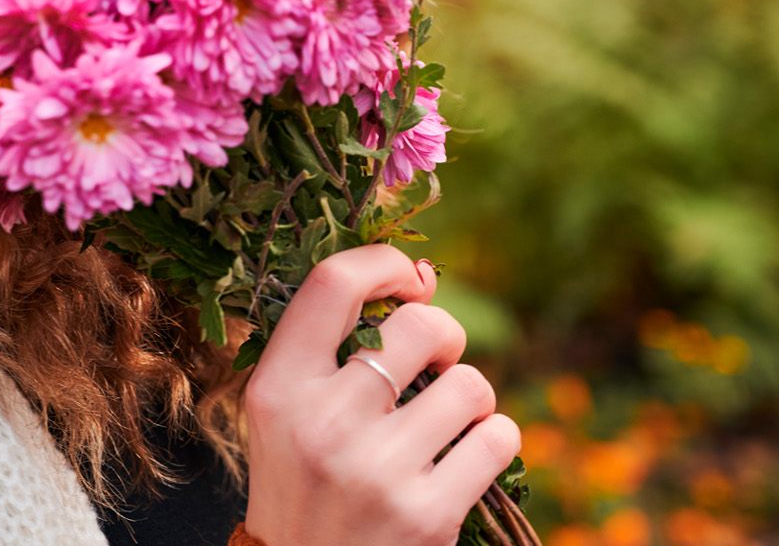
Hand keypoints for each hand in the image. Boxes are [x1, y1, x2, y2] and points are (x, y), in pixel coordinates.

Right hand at [240, 244, 521, 545]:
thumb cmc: (303, 485)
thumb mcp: (286, 415)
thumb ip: (331, 348)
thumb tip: (421, 276)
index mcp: (279, 389)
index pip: (333, 283)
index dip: (386, 263)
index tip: (409, 280)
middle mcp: (324, 424)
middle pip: (423, 325)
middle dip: (445, 336)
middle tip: (434, 364)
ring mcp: (378, 471)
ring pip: (471, 383)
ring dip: (472, 397)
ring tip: (448, 422)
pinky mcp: (428, 515)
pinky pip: (499, 437)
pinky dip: (494, 439)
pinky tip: (467, 458)